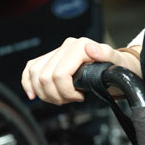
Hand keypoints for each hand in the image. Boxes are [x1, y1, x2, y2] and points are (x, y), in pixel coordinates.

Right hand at [21, 37, 140, 104]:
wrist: (115, 66)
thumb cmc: (116, 67)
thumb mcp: (116, 62)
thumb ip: (106, 54)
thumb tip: (91, 48)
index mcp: (80, 46)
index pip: (59, 74)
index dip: (66, 91)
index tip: (79, 97)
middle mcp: (66, 46)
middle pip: (45, 77)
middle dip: (57, 95)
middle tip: (71, 99)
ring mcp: (56, 52)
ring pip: (35, 75)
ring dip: (45, 93)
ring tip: (62, 98)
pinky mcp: (49, 59)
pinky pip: (30, 69)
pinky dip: (28, 83)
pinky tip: (34, 95)